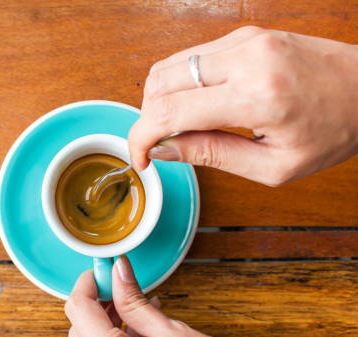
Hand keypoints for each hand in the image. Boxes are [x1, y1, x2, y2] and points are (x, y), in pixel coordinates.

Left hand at [64, 255, 298, 336]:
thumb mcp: (172, 330)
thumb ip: (134, 300)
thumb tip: (117, 271)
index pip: (79, 313)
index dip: (86, 284)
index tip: (100, 270)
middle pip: (79, 334)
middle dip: (92, 305)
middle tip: (115, 285)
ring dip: (104, 325)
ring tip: (133, 304)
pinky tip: (140, 328)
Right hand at [128, 26, 357, 185]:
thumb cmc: (333, 130)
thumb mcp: (272, 165)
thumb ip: (211, 155)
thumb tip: (163, 150)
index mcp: (258, 95)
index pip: (170, 111)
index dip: (142, 137)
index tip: (140, 157)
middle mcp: (247, 57)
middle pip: (160, 81)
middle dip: (147, 117)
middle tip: (160, 144)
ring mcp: (245, 39)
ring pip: (169, 64)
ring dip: (160, 98)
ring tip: (177, 126)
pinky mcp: (244, 33)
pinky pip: (191, 56)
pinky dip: (180, 83)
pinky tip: (194, 105)